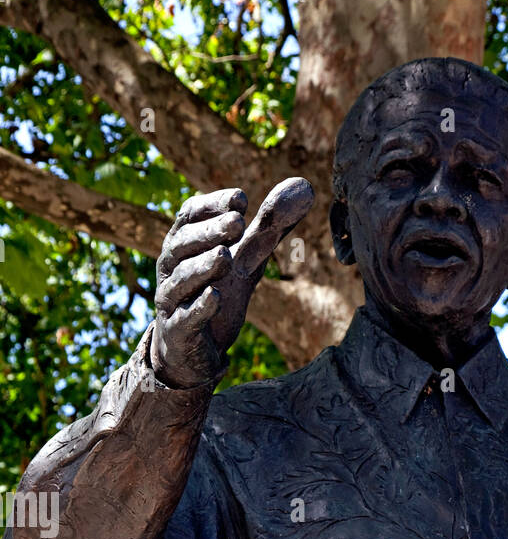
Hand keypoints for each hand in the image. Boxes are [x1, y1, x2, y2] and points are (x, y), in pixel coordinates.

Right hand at [150, 178, 313, 387]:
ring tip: (226, 257)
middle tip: (238, 222)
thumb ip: (270, 227)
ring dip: (204, 267)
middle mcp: (171, 267)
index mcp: (183, 243)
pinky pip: (186, 317)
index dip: (212, 205)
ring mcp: (172, 299)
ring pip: (183, 279)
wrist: (193, 350)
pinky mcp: (179, 331)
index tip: (241, 199)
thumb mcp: (245, 260)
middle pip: (183, 243)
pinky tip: (215, 298)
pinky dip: (200, 307)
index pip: (190, 215)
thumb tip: (304, 187)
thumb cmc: (216, 293)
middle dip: (210, 232)